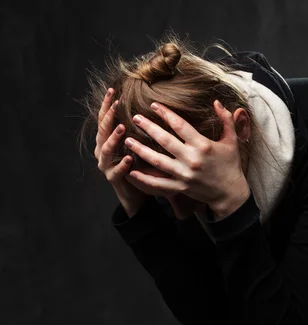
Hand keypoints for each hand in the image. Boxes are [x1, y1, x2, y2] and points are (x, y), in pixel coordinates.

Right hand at [94, 88, 147, 217]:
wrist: (136, 193)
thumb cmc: (138, 164)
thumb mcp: (137, 143)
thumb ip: (137, 128)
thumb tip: (148, 104)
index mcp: (106, 139)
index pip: (104, 118)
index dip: (106, 105)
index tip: (112, 90)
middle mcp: (101, 150)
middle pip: (102, 130)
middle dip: (109, 116)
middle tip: (116, 104)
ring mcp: (106, 165)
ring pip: (105, 150)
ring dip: (113, 138)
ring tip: (122, 128)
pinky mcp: (113, 179)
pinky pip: (116, 171)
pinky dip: (122, 164)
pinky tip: (129, 159)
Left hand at [123, 100, 249, 216]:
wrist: (230, 193)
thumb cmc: (231, 165)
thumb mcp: (232, 140)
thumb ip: (226, 120)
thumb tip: (216, 102)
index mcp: (203, 145)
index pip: (180, 125)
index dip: (165, 113)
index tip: (154, 105)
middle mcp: (192, 159)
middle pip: (164, 140)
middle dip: (148, 127)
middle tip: (135, 117)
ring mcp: (185, 175)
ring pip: (157, 161)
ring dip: (140, 150)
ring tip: (127, 140)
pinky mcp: (180, 187)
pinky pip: (159, 184)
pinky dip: (144, 179)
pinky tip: (131, 171)